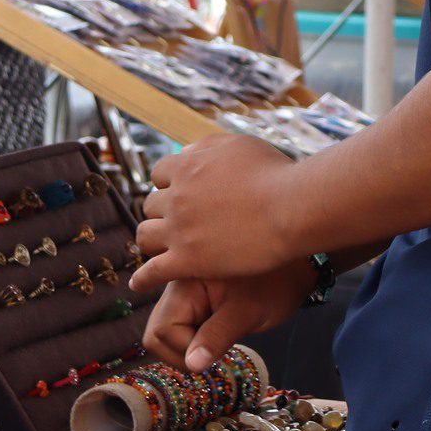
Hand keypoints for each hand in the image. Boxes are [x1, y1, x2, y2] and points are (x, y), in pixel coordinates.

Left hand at [130, 132, 300, 290]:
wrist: (291, 208)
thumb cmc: (274, 174)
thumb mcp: (238, 145)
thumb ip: (207, 146)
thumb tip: (185, 151)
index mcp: (186, 167)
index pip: (158, 174)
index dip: (169, 184)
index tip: (179, 193)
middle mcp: (176, 197)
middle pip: (150, 205)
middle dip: (161, 212)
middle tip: (174, 223)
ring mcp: (179, 230)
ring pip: (145, 236)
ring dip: (151, 240)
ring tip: (159, 248)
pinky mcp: (188, 261)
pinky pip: (153, 272)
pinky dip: (143, 279)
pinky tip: (139, 284)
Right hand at [144, 264, 318, 371]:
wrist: (299, 258)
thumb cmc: (277, 282)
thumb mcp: (248, 312)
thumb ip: (216, 337)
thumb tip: (192, 366)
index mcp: (185, 284)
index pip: (161, 330)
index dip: (182, 351)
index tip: (213, 356)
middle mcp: (179, 285)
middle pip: (156, 330)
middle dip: (178, 351)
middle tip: (210, 354)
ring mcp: (187, 290)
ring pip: (168, 327)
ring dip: (187, 343)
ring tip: (216, 342)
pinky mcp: (198, 295)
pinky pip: (184, 320)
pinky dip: (195, 333)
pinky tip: (218, 331)